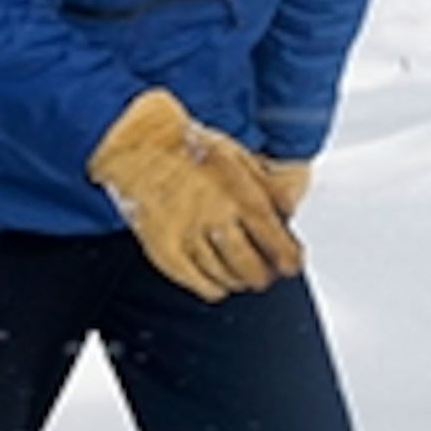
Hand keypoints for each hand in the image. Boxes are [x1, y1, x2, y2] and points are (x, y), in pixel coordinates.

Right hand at [85, 89, 303, 302]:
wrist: (139, 143)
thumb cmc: (188, 145)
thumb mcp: (237, 155)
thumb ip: (267, 185)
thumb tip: (289, 211)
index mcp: (239, 193)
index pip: (274, 238)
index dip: (287, 258)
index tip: (291, 266)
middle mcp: (215, 215)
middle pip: (249, 262)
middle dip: (261, 275)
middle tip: (264, 277)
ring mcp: (188, 232)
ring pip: (222, 273)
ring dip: (237, 281)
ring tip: (241, 280)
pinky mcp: (163, 245)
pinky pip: (192, 278)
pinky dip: (209, 287)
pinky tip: (215, 286)